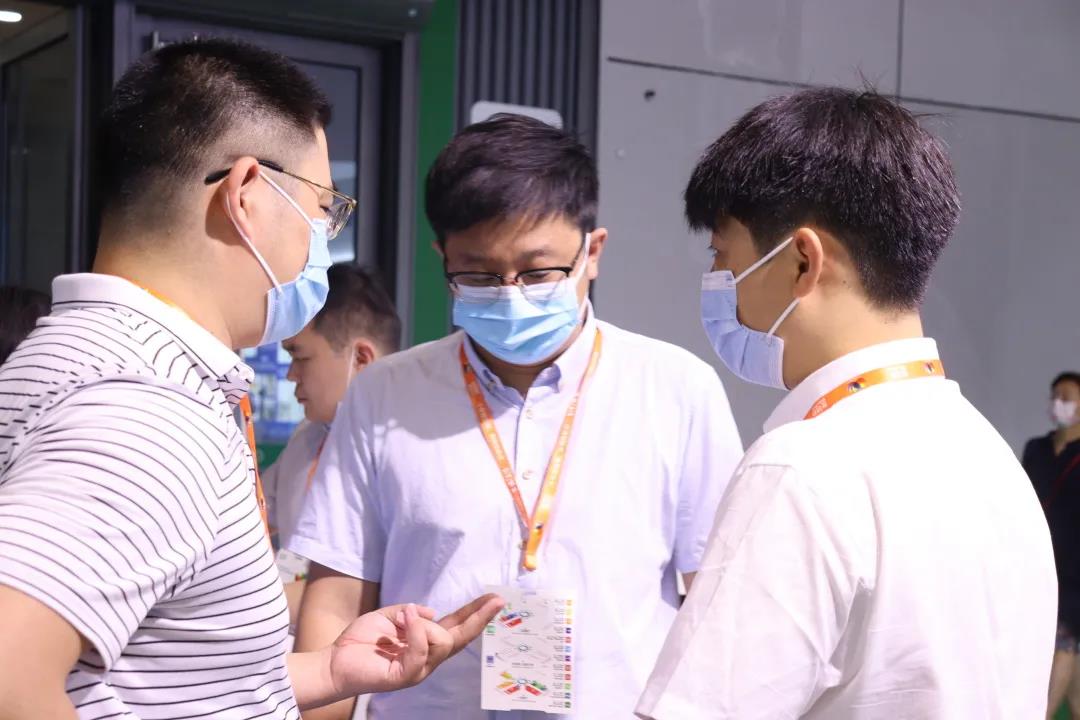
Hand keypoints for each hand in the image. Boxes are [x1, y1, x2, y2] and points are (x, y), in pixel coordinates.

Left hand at [327, 593, 503, 696]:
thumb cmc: (360, 642)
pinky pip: (421, 650)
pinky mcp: (406, 676)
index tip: (493, 599)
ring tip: (401, 616)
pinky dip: (414, 630)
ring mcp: (419, 670)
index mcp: (424, 643)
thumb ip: (411, 614)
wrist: (334, 663)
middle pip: (461, 638)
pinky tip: (404, 616)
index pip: (456, 628)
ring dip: (422, 622)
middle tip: (497, 599)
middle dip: (479, 617)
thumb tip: (431, 612)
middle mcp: (427, 658)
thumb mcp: (388, 616)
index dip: (474, 614)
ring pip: (441, 640)